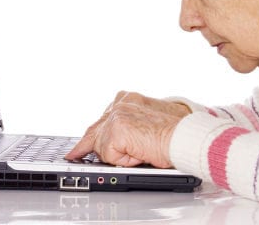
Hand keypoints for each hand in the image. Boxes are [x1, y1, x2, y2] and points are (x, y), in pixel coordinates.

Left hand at [64, 92, 188, 167]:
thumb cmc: (178, 131)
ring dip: (119, 155)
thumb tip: (122, 137)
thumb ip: (132, 123)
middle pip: (95, 129)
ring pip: (103, 146)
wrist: (186, 136)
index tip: (83, 142)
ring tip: (141, 151)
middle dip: (84, 146)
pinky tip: (140, 153)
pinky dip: (124, 160)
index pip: (104, 118)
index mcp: (129, 98)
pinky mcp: (116, 130)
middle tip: (73, 154)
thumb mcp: (150, 120)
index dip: (94, 133)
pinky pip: (110, 155)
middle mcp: (121, 102)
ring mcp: (117, 115)